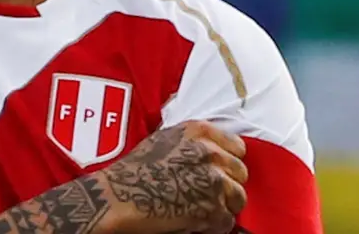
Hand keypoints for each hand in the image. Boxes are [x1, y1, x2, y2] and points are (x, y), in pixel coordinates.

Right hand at [96, 120, 247, 233]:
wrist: (117, 196)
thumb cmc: (133, 170)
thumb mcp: (164, 139)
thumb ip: (192, 141)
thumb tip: (212, 151)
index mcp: (199, 132)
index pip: (237, 147)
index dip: (228, 161)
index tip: (221, 171)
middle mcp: (211, 154)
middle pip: (240, 172)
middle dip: (228, 185)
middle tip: (208, 194)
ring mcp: (214, 182)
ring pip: (239, 198)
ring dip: (224, 206)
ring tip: (204, 210)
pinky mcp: (212, 209)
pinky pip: (227, 221)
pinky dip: (214, 225)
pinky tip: (196, 222)